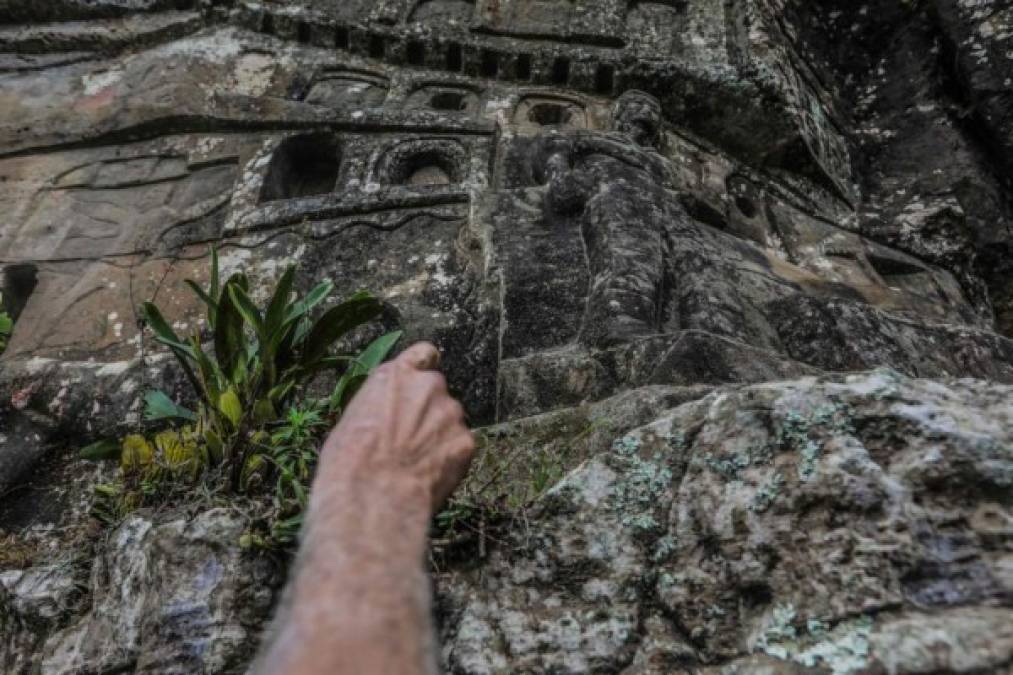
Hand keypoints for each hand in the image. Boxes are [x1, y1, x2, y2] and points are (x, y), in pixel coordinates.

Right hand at [319, 342, 474, 510]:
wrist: (373, 496)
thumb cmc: (349, 462)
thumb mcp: (353, 419)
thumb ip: (382, 407)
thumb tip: (388, 417)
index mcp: (396, 375)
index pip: (424, 354)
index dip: (424, 368)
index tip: (423, 382)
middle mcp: (429, 385)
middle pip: (437, 392)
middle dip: (429, 411)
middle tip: (411, 442)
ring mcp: (451, 413)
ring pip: (450, 420)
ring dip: (440, 435)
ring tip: (416, 464)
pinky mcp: (466, 441)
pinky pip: (460, 446)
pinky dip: (451, 458)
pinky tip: (429, 476)